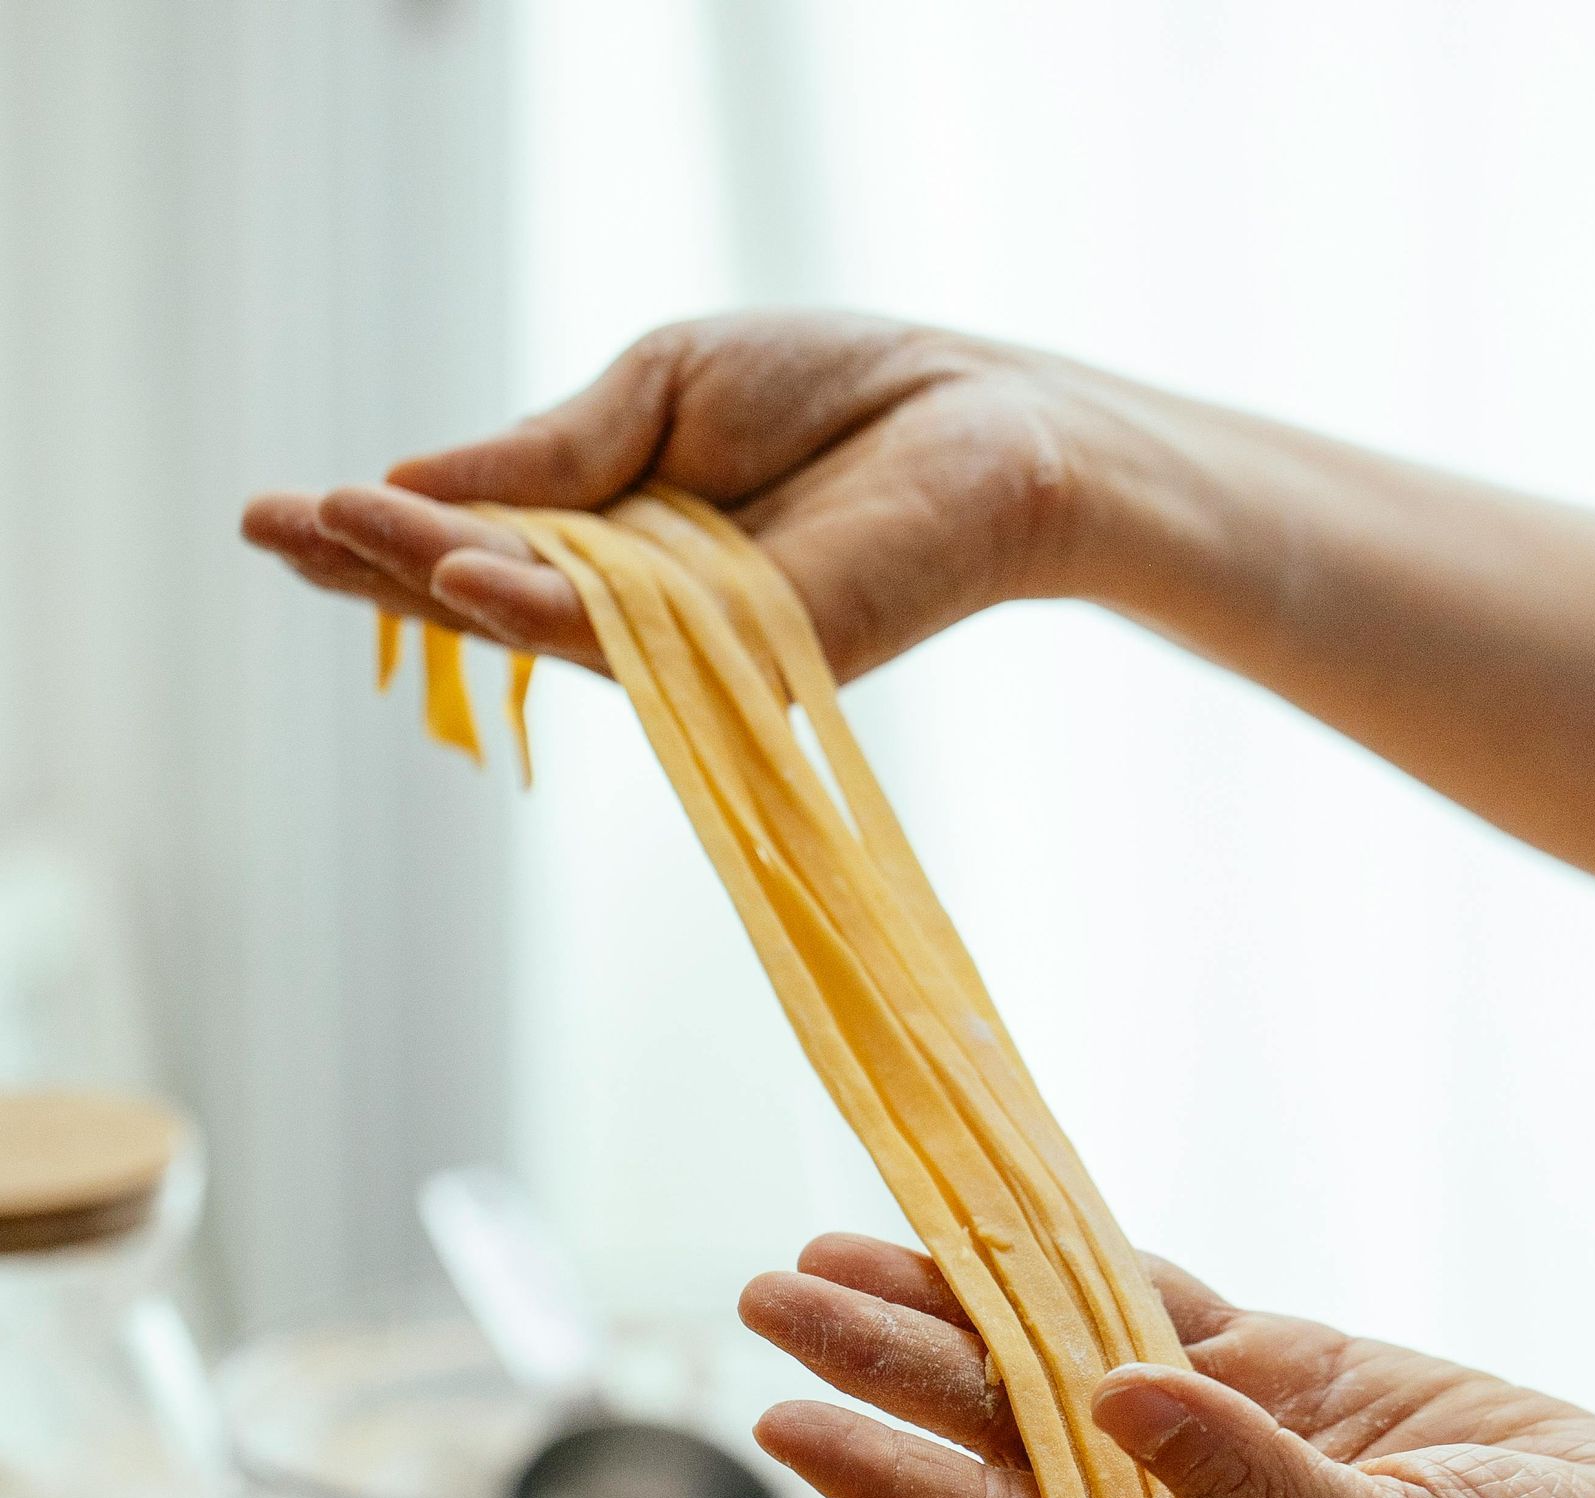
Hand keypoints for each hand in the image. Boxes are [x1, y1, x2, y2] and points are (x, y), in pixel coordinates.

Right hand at [241, 312, 1121, 682]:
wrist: (980, 416)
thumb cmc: (838, 394)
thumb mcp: (663, 391)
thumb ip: (555, 453)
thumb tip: (416, 487)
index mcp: (612, 540)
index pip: (476, 542)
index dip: (380, 535)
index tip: (277, 515)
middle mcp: (639, 610)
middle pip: (487, 596)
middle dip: (377, 565)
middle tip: (269, 530)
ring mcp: (691, 648)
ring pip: (542, 624)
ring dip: (434, 579)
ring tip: (338, 533)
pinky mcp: (750, 664)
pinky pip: (632, 643)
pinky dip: (546, 610)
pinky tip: (469, 577)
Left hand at [740, 1231, 1594, 1497]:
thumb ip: (1248, 1488)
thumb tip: (1107, 1400)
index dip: (888, 1476)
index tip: (783, 1422)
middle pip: (998, 1429)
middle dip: (885, 1363)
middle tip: (766, 1295)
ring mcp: (1216, 1439)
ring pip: (1056, 1355)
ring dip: (957, 1303)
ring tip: (835, 1249)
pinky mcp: (1280, 1373)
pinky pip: (1157, 1304)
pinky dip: (1081, 1265)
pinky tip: (995, 1226)